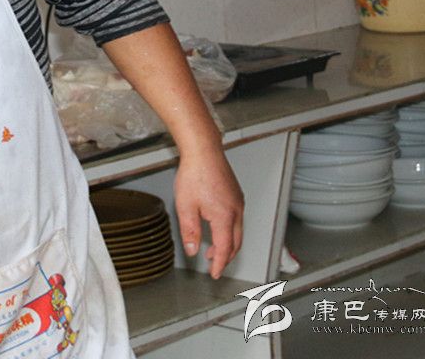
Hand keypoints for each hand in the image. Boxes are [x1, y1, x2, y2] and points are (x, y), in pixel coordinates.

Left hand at [173, 149, 243, 279]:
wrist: (203, 151)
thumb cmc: (195, 174)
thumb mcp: (186, 207)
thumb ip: (190, 232)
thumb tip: (193, 251)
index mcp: (224, 217)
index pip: (224, 249)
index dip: (219, 264)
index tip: (214, 274)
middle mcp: (236, 211)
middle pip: (236, 243)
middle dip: (225, 257)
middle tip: (213, 264)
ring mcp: (238, 202)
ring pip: (238, 232)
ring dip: (227, 244)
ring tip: (211, 249)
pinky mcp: (236, 195)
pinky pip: (237, 219)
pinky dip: (229, 231)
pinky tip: (216, 228)